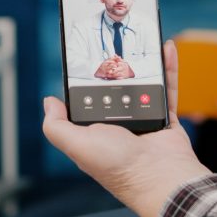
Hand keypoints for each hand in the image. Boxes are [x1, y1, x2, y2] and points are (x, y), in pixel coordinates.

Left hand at [43, 40, 210, 216]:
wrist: (160, 178)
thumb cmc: (118, 167)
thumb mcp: (77, 145)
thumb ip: (56, 127)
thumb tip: (48, 103)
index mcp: (95, 130)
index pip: (87, 99)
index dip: (85, 79)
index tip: (85, 53)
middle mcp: (119, 125)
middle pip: (117, 87)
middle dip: (117, 66)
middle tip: (115, 40)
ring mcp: (144, 120)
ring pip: (143, 83)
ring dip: (144, 62)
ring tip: (141, 38)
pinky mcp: (165, 117)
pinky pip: (167, 88)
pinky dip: (168, 68)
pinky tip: (165, 48)